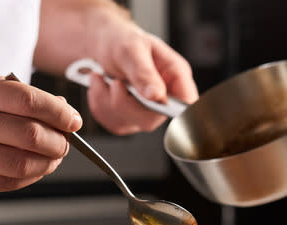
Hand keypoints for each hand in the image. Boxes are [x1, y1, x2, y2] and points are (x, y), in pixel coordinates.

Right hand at [0, 73, 81, 195]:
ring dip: (49, 162)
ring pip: (23, 163)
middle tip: (65, 142)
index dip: (58, 113)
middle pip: (29, 135)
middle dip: (58, 141)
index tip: (74, 121)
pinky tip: (36, 167)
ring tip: (54, 156)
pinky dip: (32, 175)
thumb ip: (20, 96)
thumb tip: (63, 111)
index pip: (27, 101)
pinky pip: (10, 182)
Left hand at [87, 19, 197, 134]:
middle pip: (152, 120)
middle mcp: (163, 96)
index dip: (174, 111)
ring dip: (107, 101)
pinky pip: (113, 122)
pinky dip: (99, 104)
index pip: (187, 103)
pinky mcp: (127, 118)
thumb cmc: (121, 40)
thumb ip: (144, 73)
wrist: (100, 44)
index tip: (150, 102)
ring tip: (103, 78)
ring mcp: (145, 110)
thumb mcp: (132, 49)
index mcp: (175, 75)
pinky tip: (100, 87)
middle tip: (115, 83)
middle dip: (125, 103)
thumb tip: (157, 96)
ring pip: (129, 123)